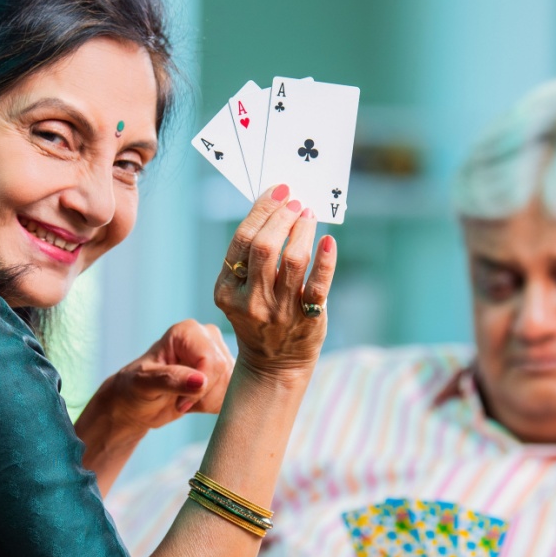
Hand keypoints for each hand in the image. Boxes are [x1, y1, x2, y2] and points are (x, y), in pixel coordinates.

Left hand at [92, 319, 235, 432]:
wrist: (137, 403)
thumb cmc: (134, 388)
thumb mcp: (144, 384)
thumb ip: (170, 380)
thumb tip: (201, 381)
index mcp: (187, 332)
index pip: (211, 361)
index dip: (201, 387)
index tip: (180, 403)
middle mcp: (207, 338)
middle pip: (225, 373)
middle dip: (204, 396)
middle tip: (180, 402)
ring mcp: (218, 354)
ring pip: (232, 385)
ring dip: (208, 402)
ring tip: (184, 400)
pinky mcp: (224, 373)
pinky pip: (234, 394)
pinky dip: (214, 405)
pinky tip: (195, 402)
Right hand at [214, 184, 335, 382]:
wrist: (273, 365)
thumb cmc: (259, 318)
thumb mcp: (241, 292)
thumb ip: (252, 258)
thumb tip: (277, 209)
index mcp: (227, 291)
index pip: (242, 241)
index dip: (262, 211)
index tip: (278, 191)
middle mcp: (250, 301)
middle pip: (264, 248)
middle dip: (281, 217)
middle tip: (295, 201)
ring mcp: (279, 312)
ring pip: (292, 261)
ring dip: (303, 231)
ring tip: (309, 215)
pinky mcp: (307, 320)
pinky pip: (318, 285)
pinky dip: (325, 260)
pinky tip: (329, 241)